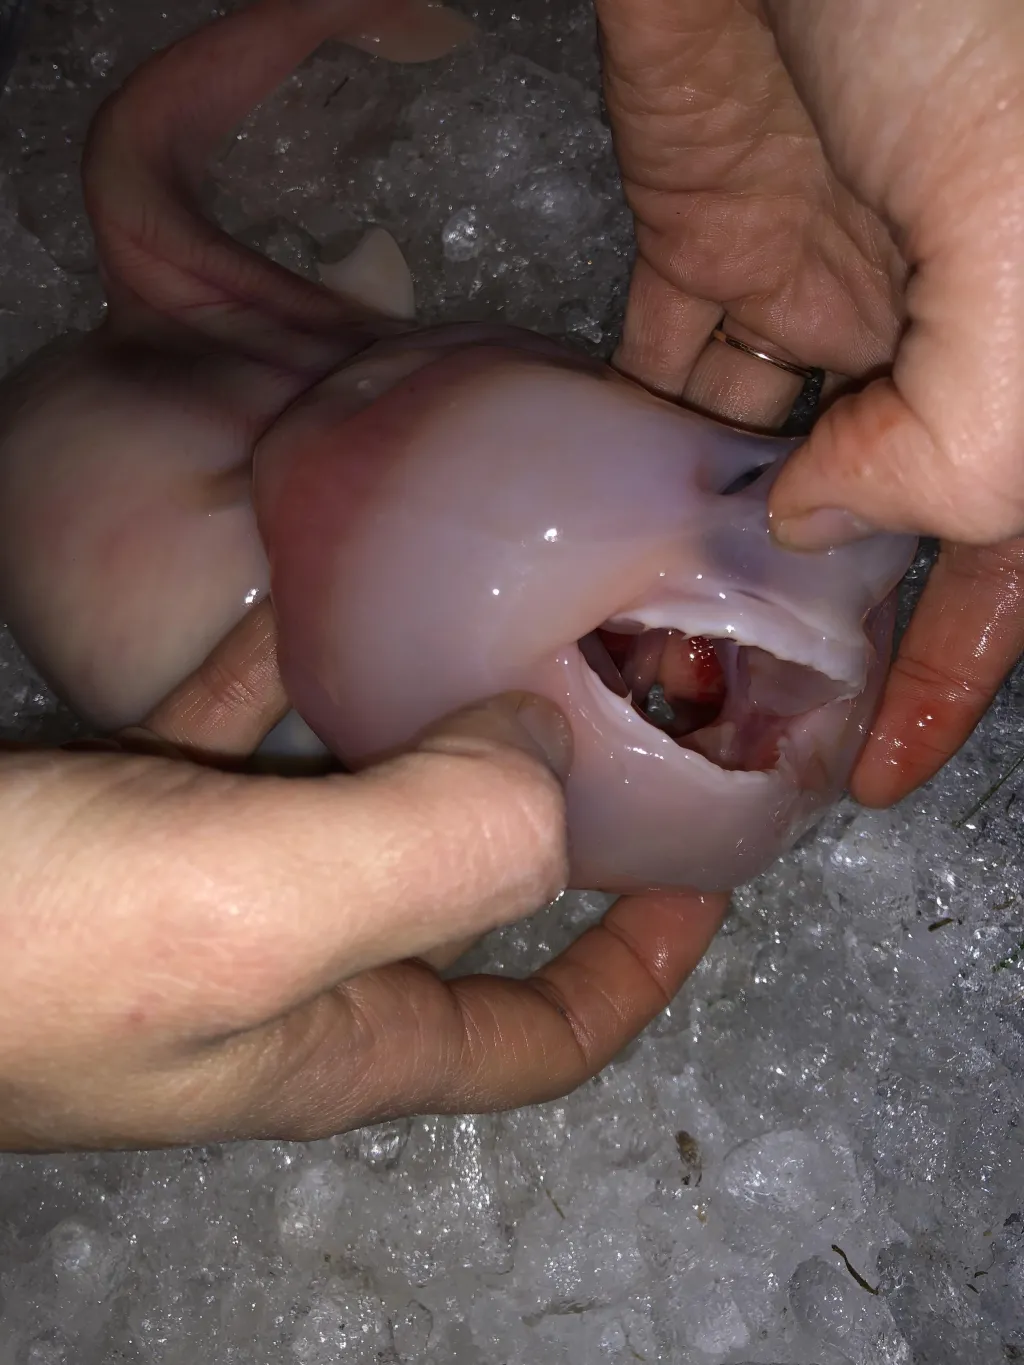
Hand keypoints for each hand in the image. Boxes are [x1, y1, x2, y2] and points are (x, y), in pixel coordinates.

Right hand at [0, 602, 726, 1151]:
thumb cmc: (23, 941)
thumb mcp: (252, 911)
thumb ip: (432, 844)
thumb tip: (540, 754)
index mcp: (336, 1035)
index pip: (542, 1037)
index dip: (643, 965)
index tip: (711, 868)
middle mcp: (278, 976)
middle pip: (458, 908)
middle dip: (543, 818)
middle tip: (601, 697)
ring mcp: (189, 896)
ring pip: (345, 805)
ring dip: (412, 724)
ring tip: (475, 619)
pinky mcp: (104, 823)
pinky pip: (222, 741)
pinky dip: (266, 676)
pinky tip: (284, 588)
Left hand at [596, 0, 1023, 804]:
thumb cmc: (967, 31)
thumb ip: (965, 437)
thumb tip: (808, 524)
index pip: (1009, 555)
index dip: (956, 671)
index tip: (880, 771)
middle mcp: (945, 327)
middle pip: (886, 520)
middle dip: (823, 630)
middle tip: (741, 732)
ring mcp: (825, 281)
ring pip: (770, 455)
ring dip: (713, 548)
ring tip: (648, 649)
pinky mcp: (710, 235)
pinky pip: (674, 371)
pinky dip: (642, 445)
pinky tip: (603, 523)